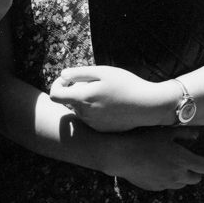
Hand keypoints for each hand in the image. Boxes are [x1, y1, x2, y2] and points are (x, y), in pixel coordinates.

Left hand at [50, 65, 176, 131]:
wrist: (148, 105)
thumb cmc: (126, 84)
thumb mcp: (102, 72)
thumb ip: (79, 73)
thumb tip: (62, 75)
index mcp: (83, 99)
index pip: (55, 95)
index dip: (57, 84)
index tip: (68, 79)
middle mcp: (85, 115)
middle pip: (70, 100)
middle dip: (76, 89)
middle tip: (96, 81)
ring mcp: (93, 125)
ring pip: (80, 109)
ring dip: (86, 99)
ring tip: (106, 92)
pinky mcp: (102, 130)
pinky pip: (91, 118)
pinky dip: (95, 109)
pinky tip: (111, 104)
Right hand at [104, 126, 203, 190]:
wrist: (122, 156)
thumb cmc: (144, 139)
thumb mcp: (166, 132)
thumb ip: (185, 133)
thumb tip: (197, 135)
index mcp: (183, 161)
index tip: (203, 150)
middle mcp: (178, 175)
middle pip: (197, 178)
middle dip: (197, 168)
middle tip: (190, 157)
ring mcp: (166, 184)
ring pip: (183, 183)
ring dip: (183, 174)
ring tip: (174, 162)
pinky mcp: (156, 188)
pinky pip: (168, 184)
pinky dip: (169, 177)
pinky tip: (159, 166)